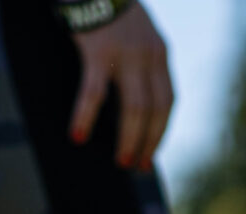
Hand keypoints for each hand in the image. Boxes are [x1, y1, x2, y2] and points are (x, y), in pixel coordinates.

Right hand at [72, 3, 172, 171]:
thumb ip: (141, 60)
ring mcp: (126, 54)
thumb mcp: (137, 33)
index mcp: (160, 53)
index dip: (161, 131)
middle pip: (155, 110)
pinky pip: (94, 93)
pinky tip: (77, 136)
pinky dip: (86, 117)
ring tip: (121, 162)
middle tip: (136, 167)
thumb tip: (132, 102)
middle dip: (148, 142)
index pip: (168, 101)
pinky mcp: (98, 52)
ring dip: (129, 139)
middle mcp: (149, 55)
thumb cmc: (109, 8)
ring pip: (134, 108)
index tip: (151, 154)